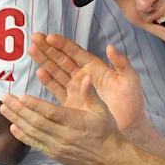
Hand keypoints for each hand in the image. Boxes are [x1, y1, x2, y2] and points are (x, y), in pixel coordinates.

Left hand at [0, 75, 126, 164]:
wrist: (110, 158)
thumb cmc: (106, 131)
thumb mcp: (102, 109)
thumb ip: (90, 93)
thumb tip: (86, 76)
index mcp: (76, 122)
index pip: (51, 113)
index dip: (35, 105)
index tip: (21, 96)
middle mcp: (65, 136)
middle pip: (37, 122)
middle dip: (19, 109)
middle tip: (5, 98)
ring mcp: (59, 147)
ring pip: (33, 133)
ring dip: (17, 120)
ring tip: (4, 109)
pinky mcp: (55, 154)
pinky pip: (36, 144)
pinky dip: (23, 136)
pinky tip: (13, 127)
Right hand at [29, 33, 147, 132]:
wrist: (130, 127)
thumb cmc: (132, 102)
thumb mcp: (130, 80)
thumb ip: (121, 63)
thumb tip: (111, 47)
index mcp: (96, 68)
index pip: (75, 52)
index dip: (62, 44)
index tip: (49, 36)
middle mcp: (84, 77)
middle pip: (62, 59)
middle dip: (48, 48)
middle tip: (34, 37)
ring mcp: (77, 90)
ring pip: (56, 72)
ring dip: (44, 61)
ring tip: (32, 50)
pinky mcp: (73, 104)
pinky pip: (57, 90)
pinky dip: (48, 81)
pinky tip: (39, 73)